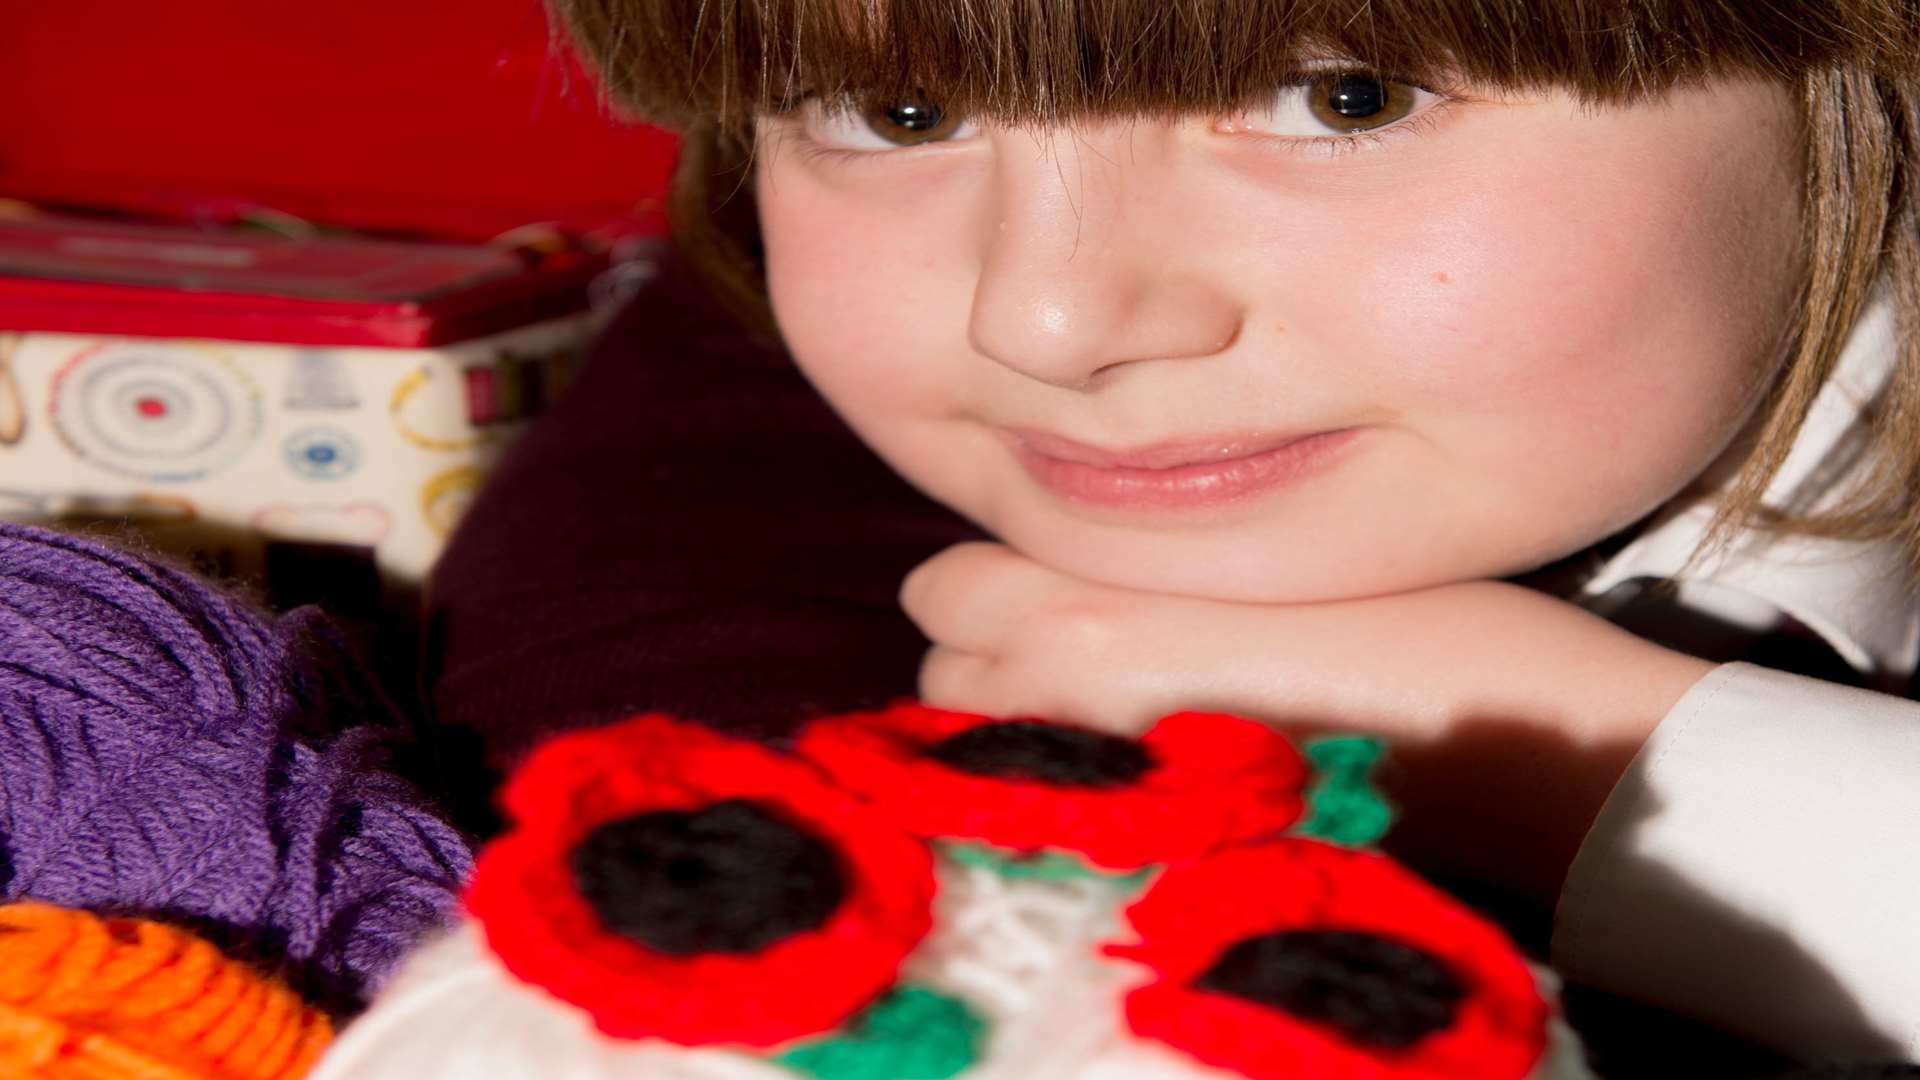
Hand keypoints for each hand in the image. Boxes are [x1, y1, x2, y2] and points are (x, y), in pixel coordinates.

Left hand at [900, 541, 1716, 898]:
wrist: (1538, 773)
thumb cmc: (1436, 636)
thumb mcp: (1283, 552)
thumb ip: (1150, 557)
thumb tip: (1078, 567)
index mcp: (1089, 601)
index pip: (944, 585)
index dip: (993, 588)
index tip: (1052, 591)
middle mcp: (1058, 695)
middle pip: (945, 676)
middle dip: (994, 665)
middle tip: (1090, 663)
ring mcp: (1091, 791)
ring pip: (979, 753)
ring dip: (1019, 735)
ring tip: (1123, 728)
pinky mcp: (1140, 864)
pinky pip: (1035, 818)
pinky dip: (1061, 799)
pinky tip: (1150, 790)